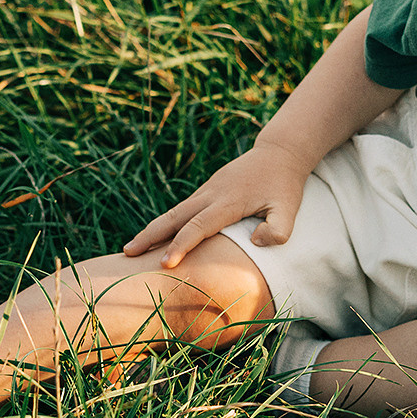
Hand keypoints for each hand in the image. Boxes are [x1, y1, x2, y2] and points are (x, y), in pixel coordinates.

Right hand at [123, 139, 313, 267]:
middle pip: (173, 217)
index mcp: (228, 202)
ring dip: (151, 231)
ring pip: (173, 213)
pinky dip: (164, 225)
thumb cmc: (284, 185)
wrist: (278, 153)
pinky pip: (181, 211)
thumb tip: (255, 242)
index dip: (182, 245)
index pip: (199, 226)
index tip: (166, 263)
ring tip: (130, 250)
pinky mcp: (206, 192)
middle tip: (126, 255)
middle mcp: (211, 195)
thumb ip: (278, 229)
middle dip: (149, 236)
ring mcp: (206, 192)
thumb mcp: (290, 209)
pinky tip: (154, 239)